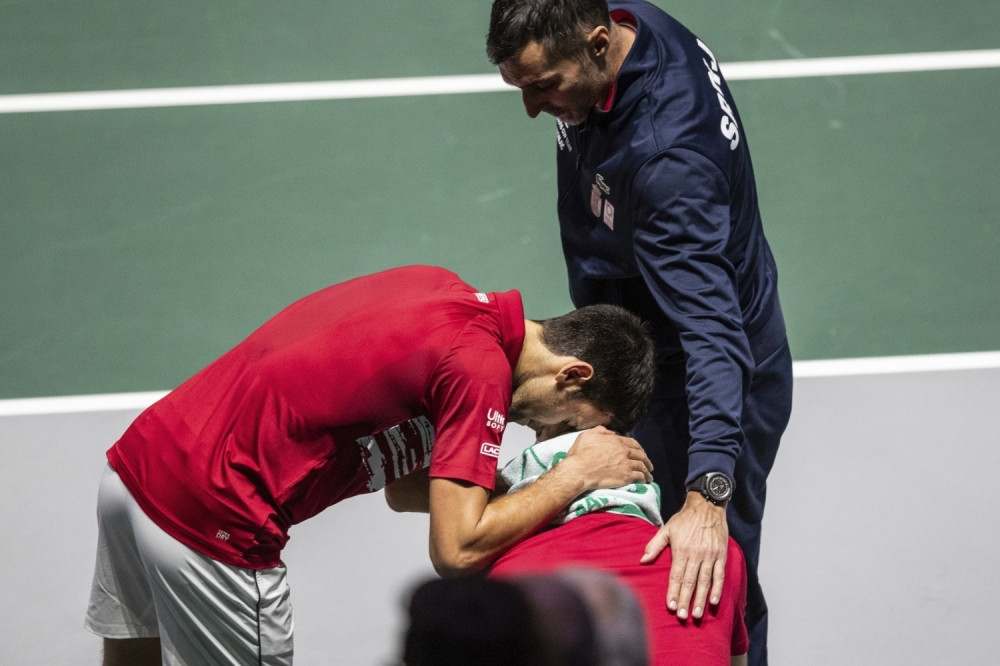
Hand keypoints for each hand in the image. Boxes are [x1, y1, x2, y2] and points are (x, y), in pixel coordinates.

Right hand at [561, 426, 652, 489]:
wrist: (580, 470)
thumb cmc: (580, 453)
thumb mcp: (588, 435)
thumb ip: (601, 430)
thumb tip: (611, 432)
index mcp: (616, 440)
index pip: (632, 443)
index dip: (639, 448)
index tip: (641, 452)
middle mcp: (624, 451)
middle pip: (640, 454)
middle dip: (646, 459)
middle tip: (648, 464)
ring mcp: (626, 464)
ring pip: (642, 466)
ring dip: (647, 470)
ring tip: (649, 475)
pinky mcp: (626, 476)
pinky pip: (640, 476)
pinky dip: (644, 478)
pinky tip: (645, 481)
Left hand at [641, 491, 727, 619]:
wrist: (707, 505)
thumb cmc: (684, 519)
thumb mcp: (666, 529)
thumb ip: (654, 545)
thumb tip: (642, 560)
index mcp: (681, 549)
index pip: (676, 575)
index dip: (673, 592)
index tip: (671, 607)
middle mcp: (696, 554)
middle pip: (690, 582)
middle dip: (686, 600)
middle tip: (683, 617)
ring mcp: (710, 555)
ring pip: (705, 581)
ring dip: (701, 599)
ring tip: (697, 615)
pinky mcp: (721, 554)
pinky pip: (720, 575)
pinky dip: (717, 588)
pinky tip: (713, 601)